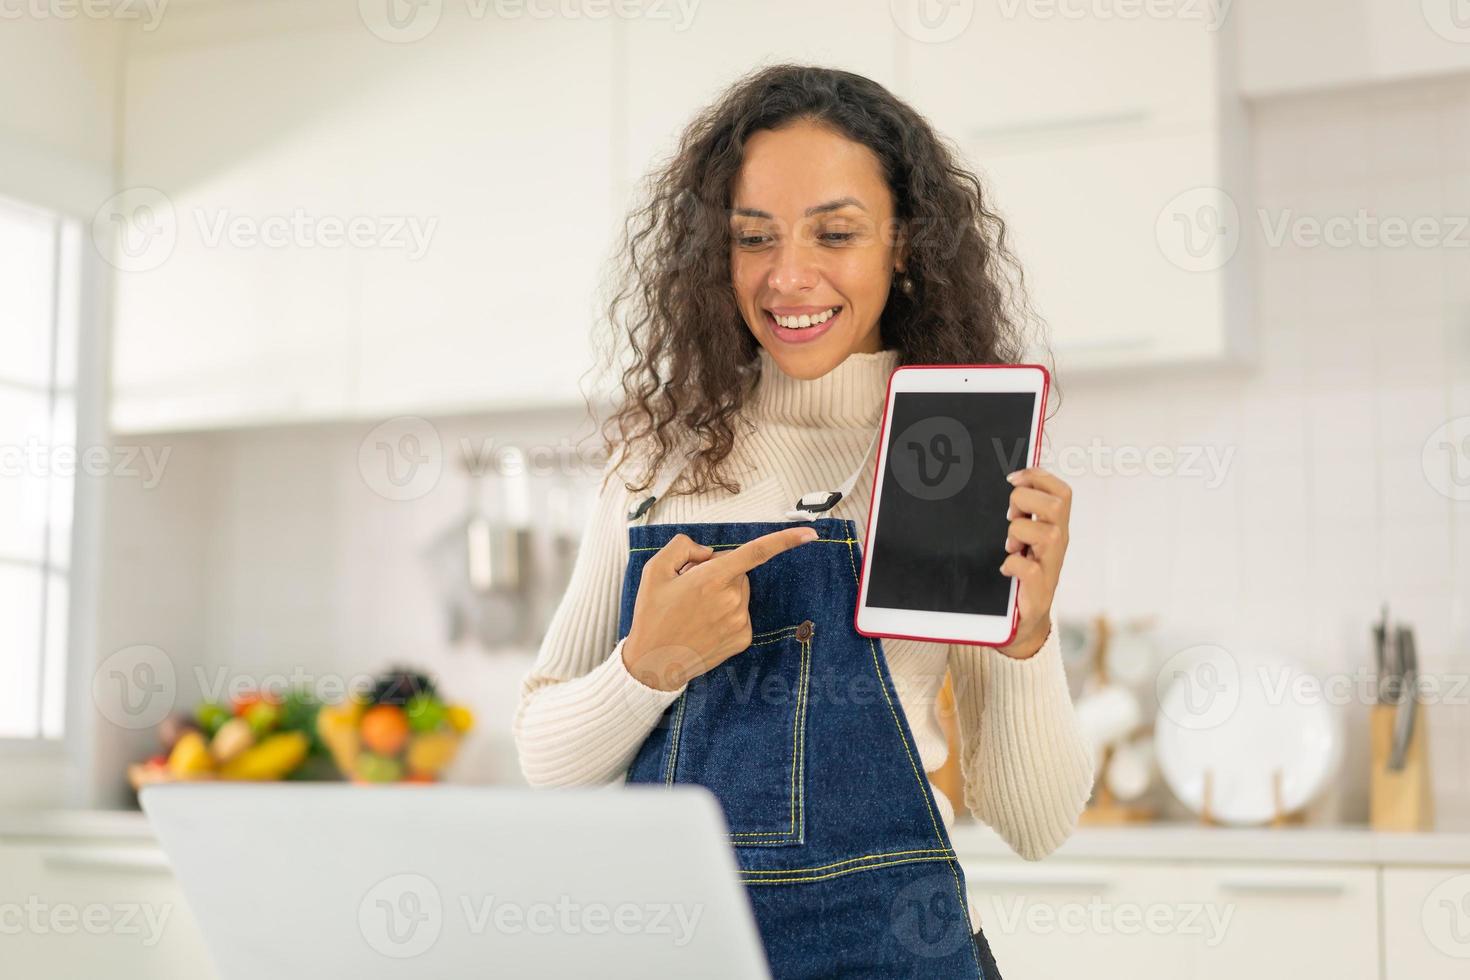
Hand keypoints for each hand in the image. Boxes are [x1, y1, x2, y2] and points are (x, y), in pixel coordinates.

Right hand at [621, 526, 819, 690]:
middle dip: (720, 573)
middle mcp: (732, 600)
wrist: (653, 662)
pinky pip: (740, 613)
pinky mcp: (743, 638)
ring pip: (739, 592)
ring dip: (722, 594)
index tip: (810, 533)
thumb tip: (708, 552)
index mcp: (712, 578)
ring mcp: (740, 621)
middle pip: (738, 571)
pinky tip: (704, 625)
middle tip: (691, 589)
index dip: (786, 540)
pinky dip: (726, 613)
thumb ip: (683, 547)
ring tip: (694, 611)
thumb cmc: (652, 615)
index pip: (756, 552)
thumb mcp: (655, 570)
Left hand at [996, 466, 1071, 658]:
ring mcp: (1052, 566)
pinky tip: (1006, 568)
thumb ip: (1023, 513)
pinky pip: (1027, 567)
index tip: (1012, 479)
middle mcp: (1059, 543)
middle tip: (1011, 516)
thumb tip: (1011, 482)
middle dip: (1025, 502)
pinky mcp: (1039, 589)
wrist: (1024, 620)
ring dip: (1018, 533)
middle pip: (1056, 505)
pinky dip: (1011, 564)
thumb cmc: (1022, 573)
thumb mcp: (1025, 538)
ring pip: (1046, 533)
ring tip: (1010, 545)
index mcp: (1056, 527)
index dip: (1038, 477)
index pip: (1062, 491)